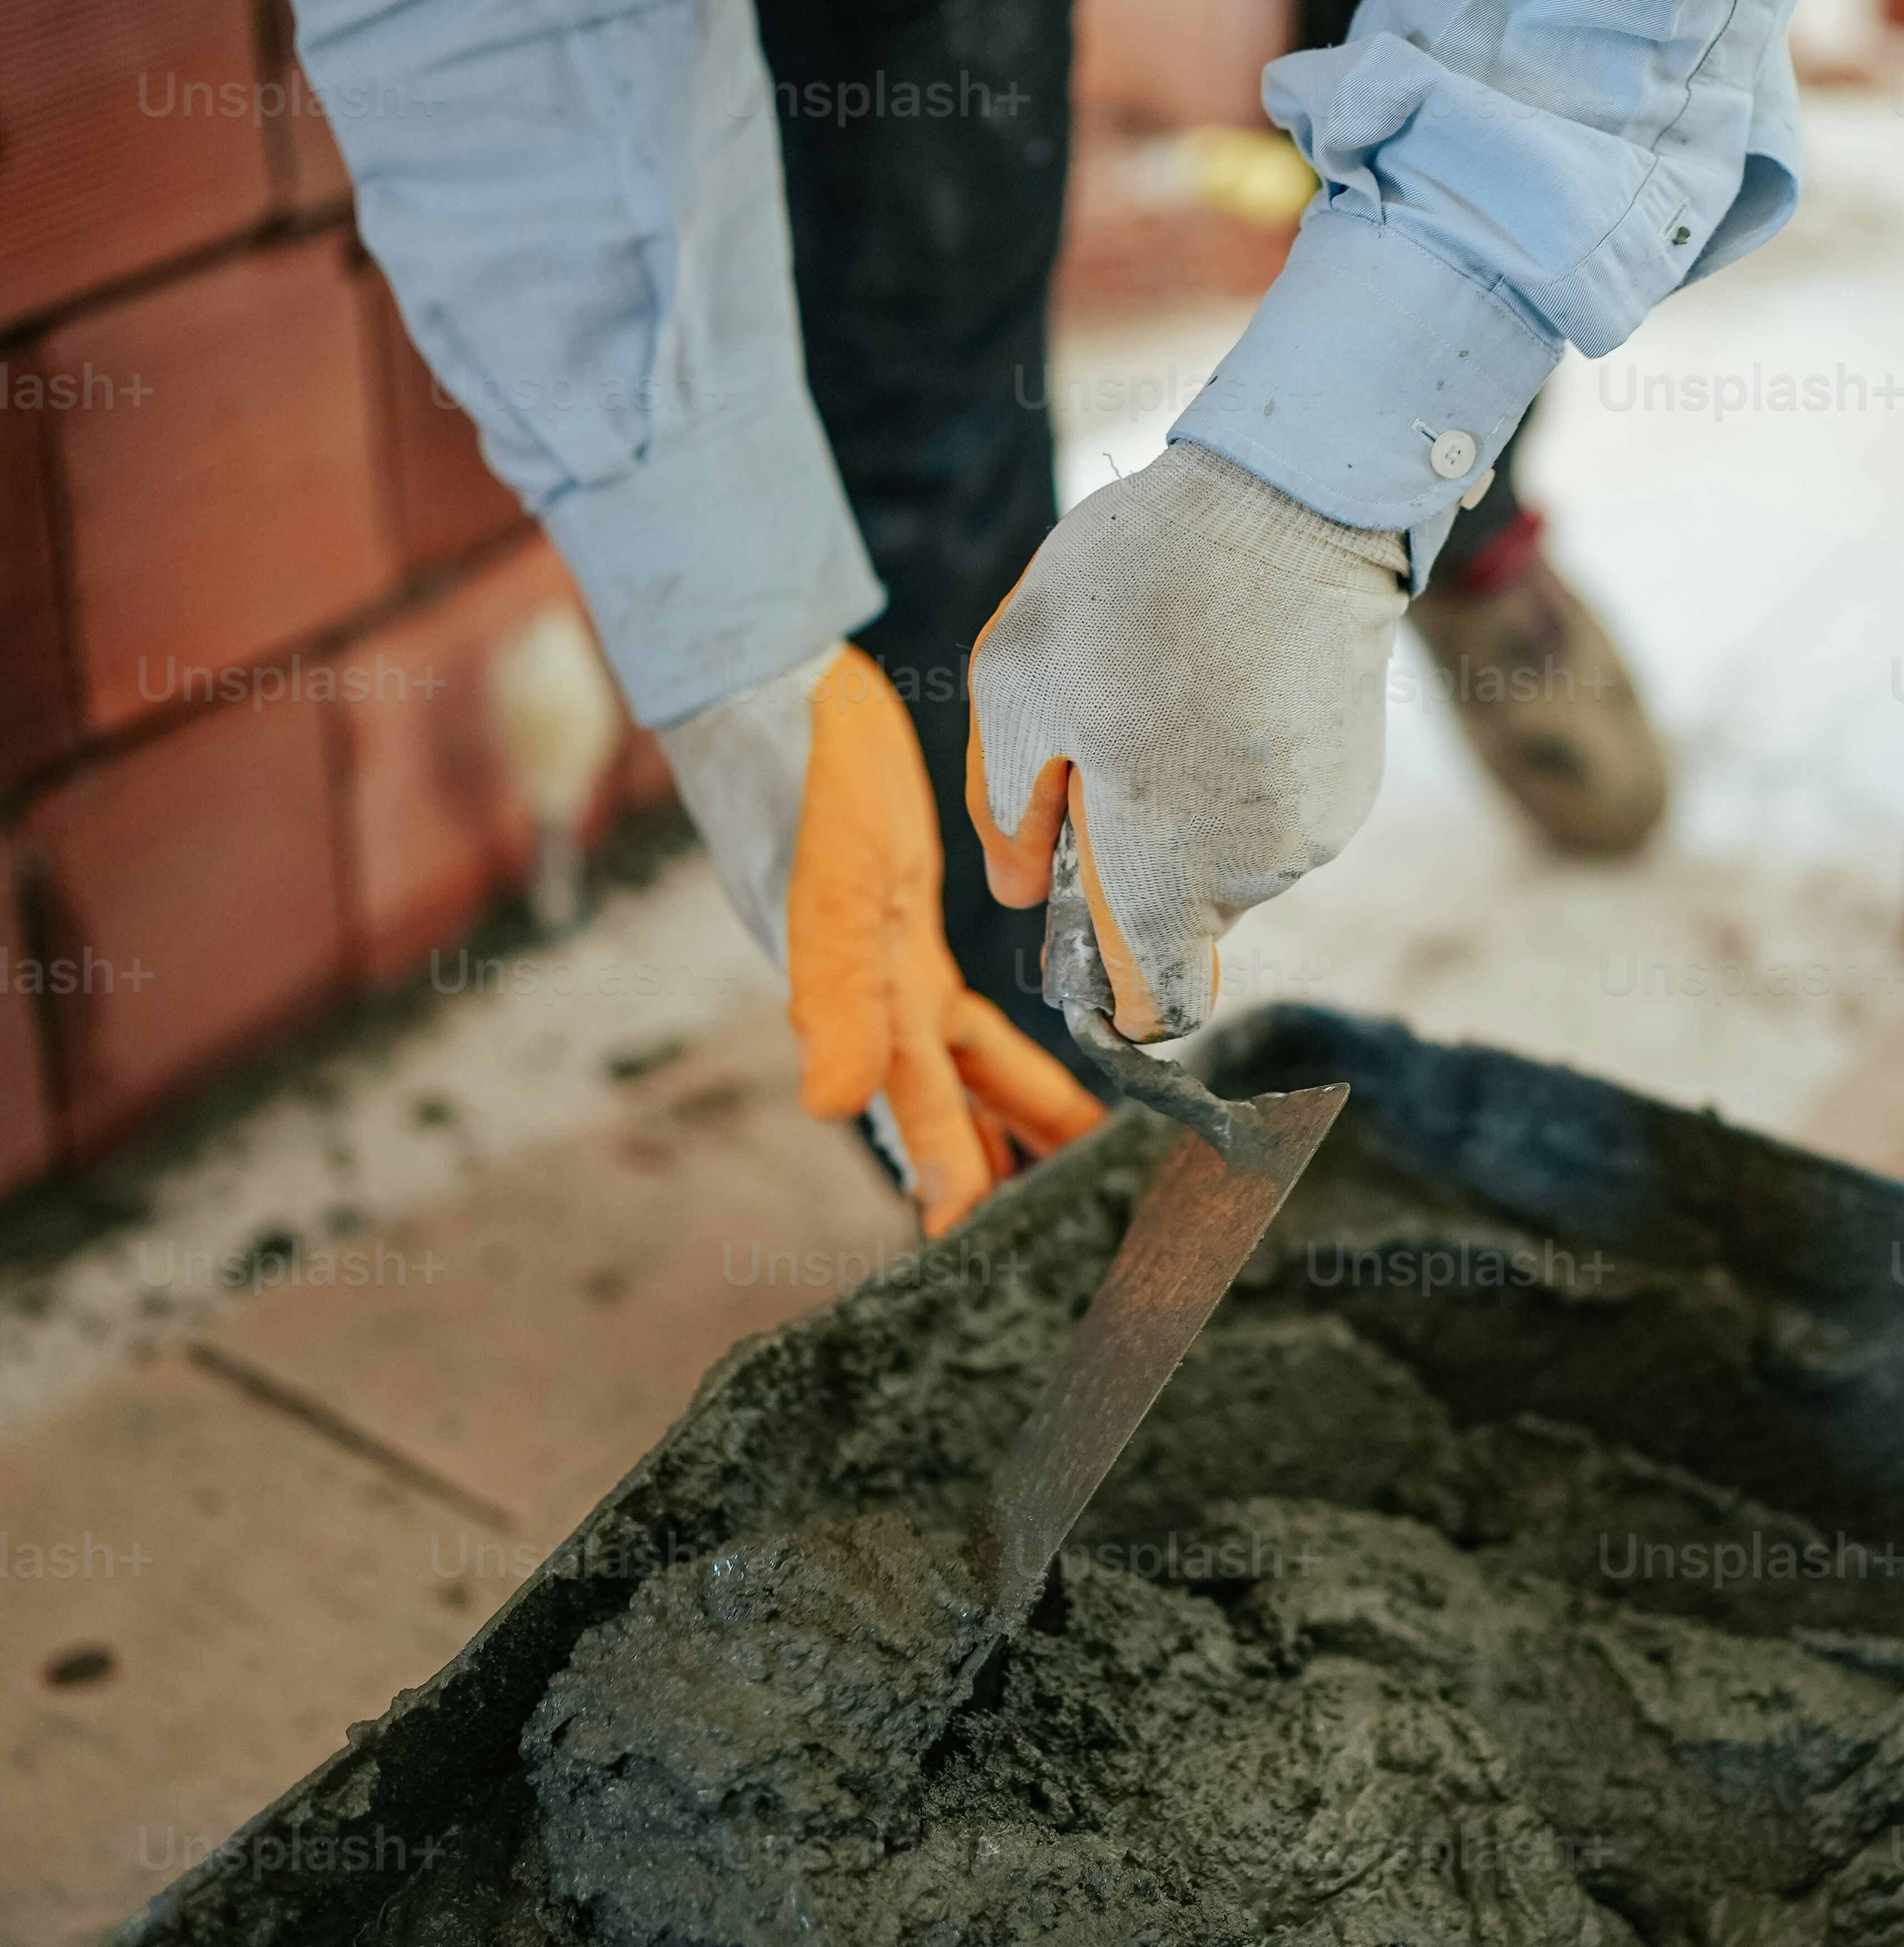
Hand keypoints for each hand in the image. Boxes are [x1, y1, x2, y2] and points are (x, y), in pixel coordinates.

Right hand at [662, 647, 1100, 1234]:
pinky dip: (1000, 1046)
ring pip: (965, 1063)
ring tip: (1081, 1168)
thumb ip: (830, 996)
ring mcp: (890, 959)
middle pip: (947, 1103)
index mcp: (853, 1003)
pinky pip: (963, 1006)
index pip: (914, 1112)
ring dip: (1014, 1115)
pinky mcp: (906, 917)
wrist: (779, 692)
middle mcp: (872, 995)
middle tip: (1057, 1231)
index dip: (949, 1181)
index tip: (980, 1254)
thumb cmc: (796, 784)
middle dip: (992, 1166)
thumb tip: (832, 1106)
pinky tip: (1041, 1065)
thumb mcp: (823, 888)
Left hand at [966, 443, 1406, 1040]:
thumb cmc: (1138, 584)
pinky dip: (1238, 773)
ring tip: (1165, 689)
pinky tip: (1222, 682)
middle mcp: (1256, 868)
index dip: (1112, 993)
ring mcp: (1320, 825)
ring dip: (1185, 807)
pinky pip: (1275, 811)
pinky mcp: (1355, 777)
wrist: (1295, 498)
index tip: (1077, 939)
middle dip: (1132, 859)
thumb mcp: (1016, 682)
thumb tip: (1021, 892)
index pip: (1157, 1003)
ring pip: (1227, 859)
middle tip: (1098, 742)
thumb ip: (1005, 812)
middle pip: (1181, 916)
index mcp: (1167, 866)